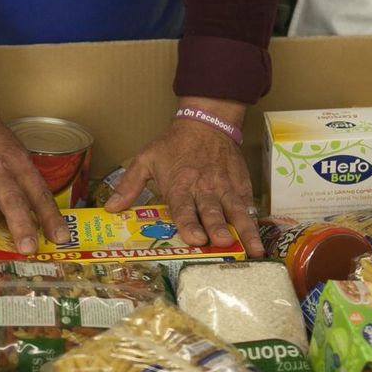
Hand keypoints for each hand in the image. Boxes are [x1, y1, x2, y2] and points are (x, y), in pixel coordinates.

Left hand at [105, 99, 263, 257]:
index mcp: (181, 184)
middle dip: (219, 228)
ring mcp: (226, 186)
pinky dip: (254, 219)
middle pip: (212, 211)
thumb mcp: (146, 158)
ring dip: (245, 231)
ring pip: (237, 211)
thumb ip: (129, 184)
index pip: (184, 209)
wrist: (207, 122)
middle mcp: (205, 188)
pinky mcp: (241, 184)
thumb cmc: (174, 145)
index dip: (190, 224)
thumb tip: (111, 208)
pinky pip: (248, 203)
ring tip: (255, 250)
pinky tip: (260, 236)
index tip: (196, 240)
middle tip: (224, 243)